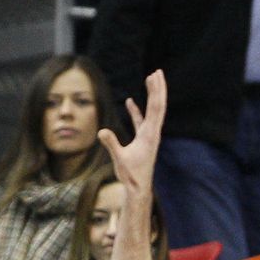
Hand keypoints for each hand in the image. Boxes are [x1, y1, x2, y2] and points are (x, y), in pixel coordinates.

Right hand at [98, 71, 167, 192]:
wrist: (138, 188)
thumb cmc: (130, 175)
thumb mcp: (119, 159)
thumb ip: (111, 144)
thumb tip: (101, 131)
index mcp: (150, 134)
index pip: (155, 108)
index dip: (155, 91)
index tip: (154, 76)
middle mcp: (152, 133)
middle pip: (157, 106)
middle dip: (158, 88)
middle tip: (157, 71)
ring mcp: (148, 136)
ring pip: (151, 112)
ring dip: (150, 96)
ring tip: (149, 80)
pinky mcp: (142, 141)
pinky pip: (140, 121)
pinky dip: (136, 111)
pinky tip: (130, 102)